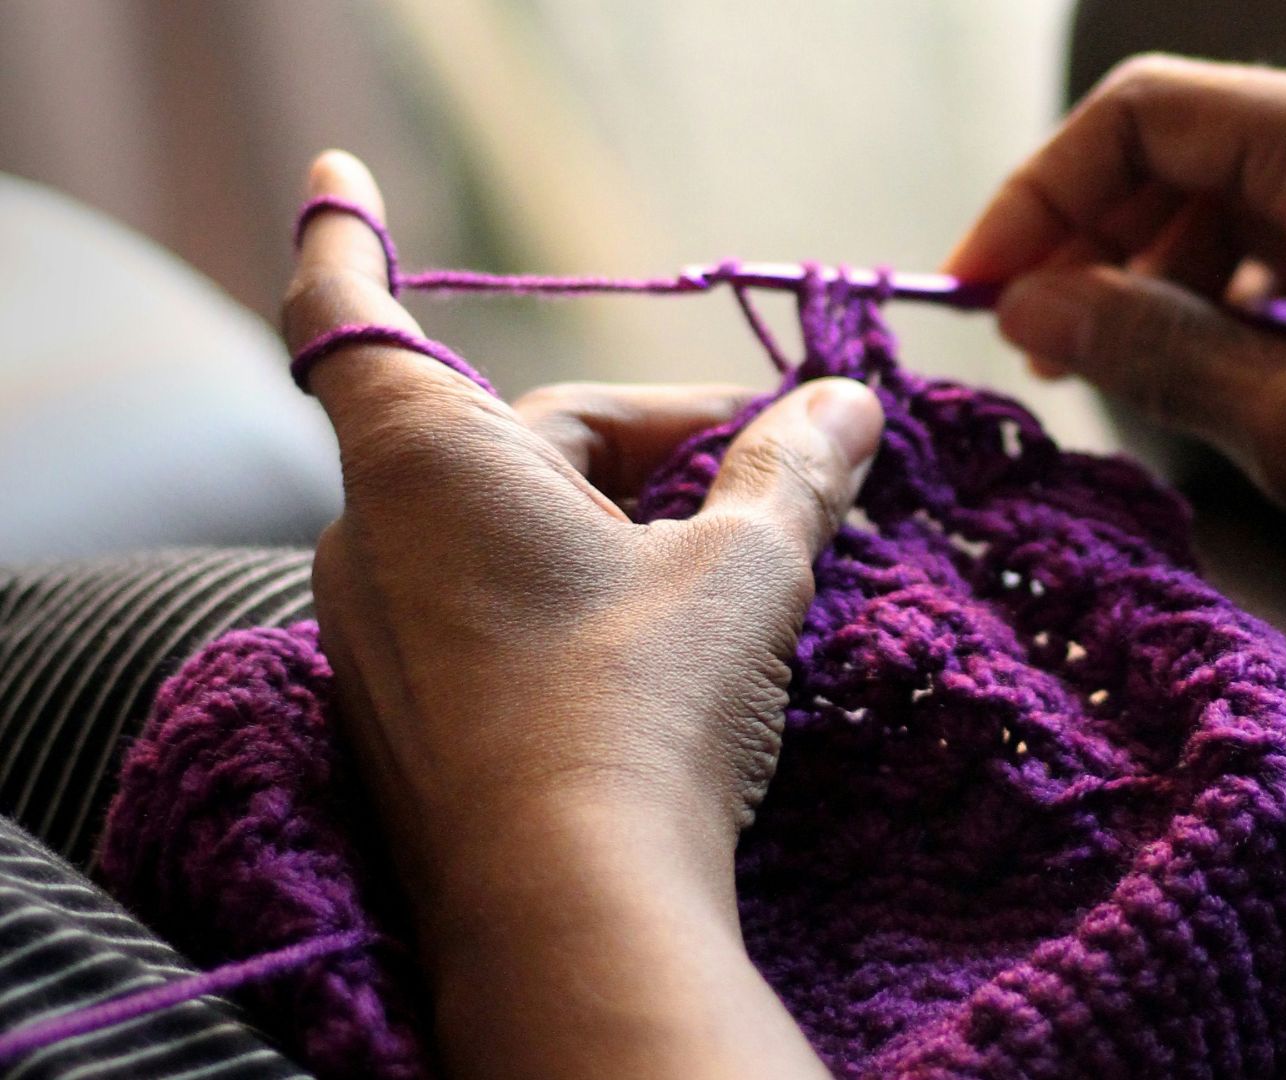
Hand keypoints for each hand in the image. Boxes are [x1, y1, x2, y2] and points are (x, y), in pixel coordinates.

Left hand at [283, 151, 857, 1077]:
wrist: (574, 914)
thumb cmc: (642, 709)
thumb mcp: (741, 571)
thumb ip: (793, 473)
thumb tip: (848, 403)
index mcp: (432, 464)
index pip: (355, 315)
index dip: (347, 238)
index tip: (341, 177)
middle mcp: (377, 542)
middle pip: (516, 440)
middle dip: (646, 443)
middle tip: (772, 470)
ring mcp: (381, 641)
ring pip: (509, 534)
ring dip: (620, 524)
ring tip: (740, 563)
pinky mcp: (410, 721)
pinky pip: (491, 613)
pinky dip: (576, 598)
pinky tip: (671, 647)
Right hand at [949, 56, 1285, 876]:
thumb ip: (1149, 351)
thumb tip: (1031, 306)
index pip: (1144, 115)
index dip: (1039, 195)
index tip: (977, 286)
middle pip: (1181, 149)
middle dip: (1090, 239)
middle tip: (1034, 346)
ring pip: (1226, 201)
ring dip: (1151, 278)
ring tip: (1110, 374)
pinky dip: (1221, 300)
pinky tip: (1204, 375)